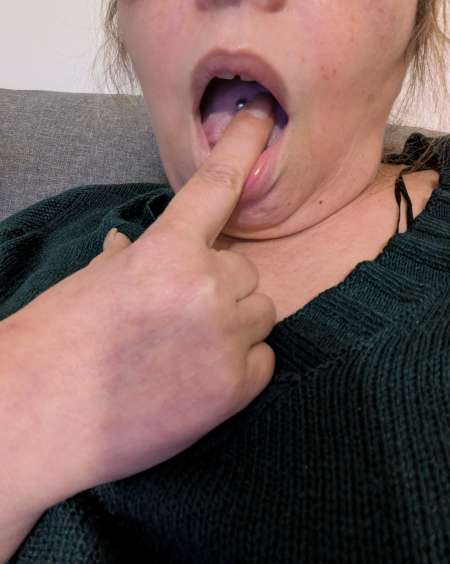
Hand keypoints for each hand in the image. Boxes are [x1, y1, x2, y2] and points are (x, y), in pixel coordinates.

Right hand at [4, 93, 277, 508]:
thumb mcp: (92, 282)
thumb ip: (131, 257)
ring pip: (261, 312)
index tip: (262, 115)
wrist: (37, 417)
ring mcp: (225, 340)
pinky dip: (243, 362)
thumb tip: (132, 242)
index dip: (244, 145)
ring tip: (190, 345)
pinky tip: (204, 375)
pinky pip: (265, 358)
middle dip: (219, 285)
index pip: (218, 184)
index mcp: (165, 251)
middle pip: (245, 271)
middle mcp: (205, 288)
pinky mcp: (235, 389)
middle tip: (180, 312)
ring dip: (234, 322)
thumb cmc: (56, 342)